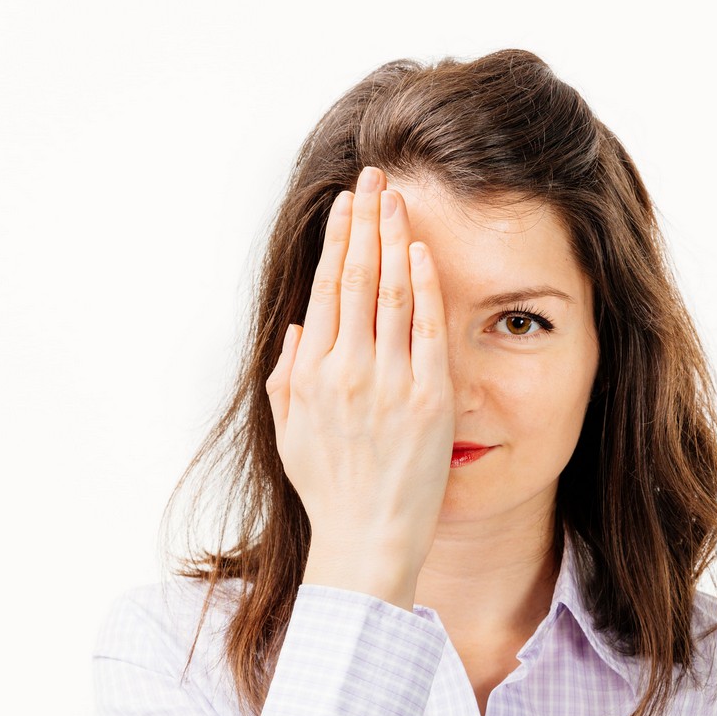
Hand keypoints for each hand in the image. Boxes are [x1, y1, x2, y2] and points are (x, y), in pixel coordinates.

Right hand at [264, 166, 453, 610]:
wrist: (368, 539)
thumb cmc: (328, 490)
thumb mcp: (290, 432)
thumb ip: (287, 377)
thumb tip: (297, 329)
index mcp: (310, 374)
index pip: (323, 289)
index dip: (336, 240)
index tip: (345, 203)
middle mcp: (346, 370)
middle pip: (355, 277)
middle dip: (365, 220)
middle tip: (374, 176)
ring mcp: (389, 382)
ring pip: (390, 292)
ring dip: (394, 238)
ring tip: (398, 197)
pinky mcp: (429, 398)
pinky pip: (426, 329)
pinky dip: (424, 286)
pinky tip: (423, 251)